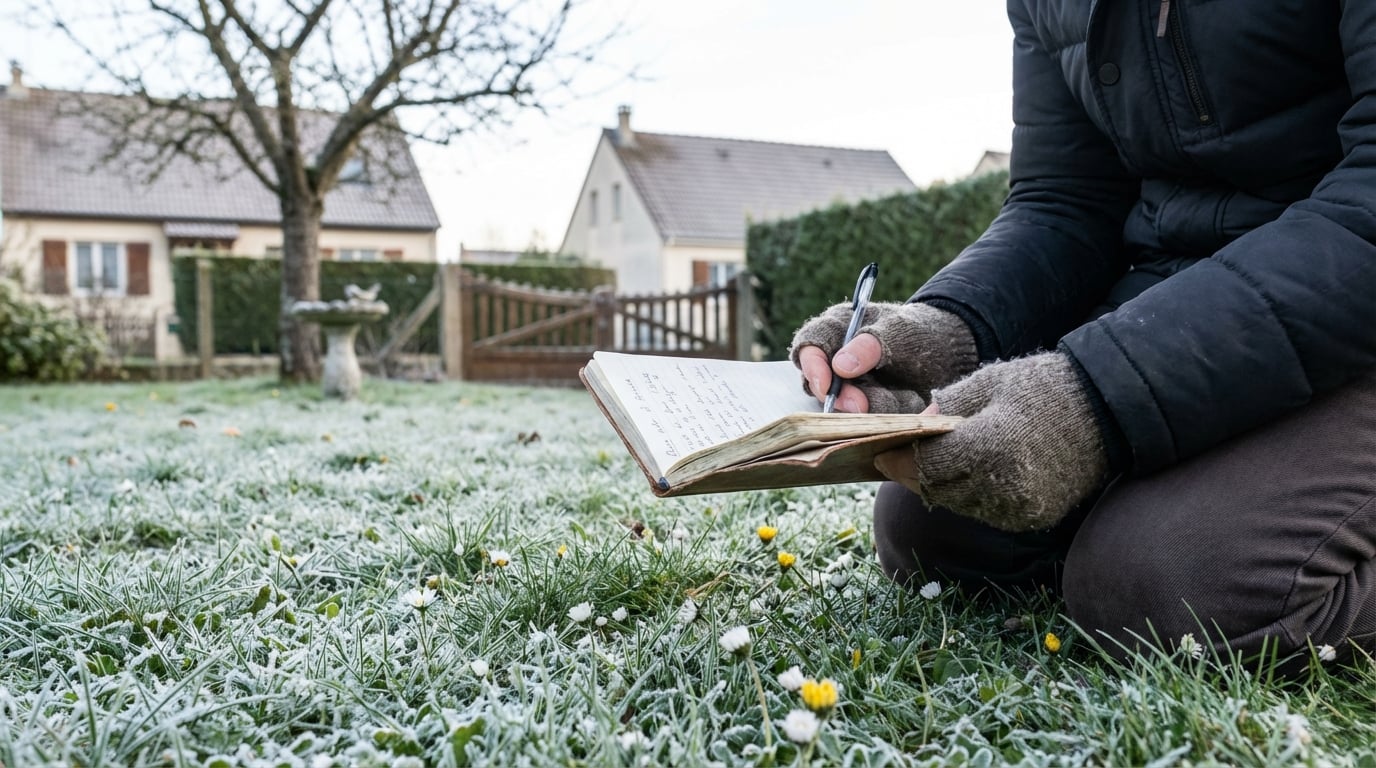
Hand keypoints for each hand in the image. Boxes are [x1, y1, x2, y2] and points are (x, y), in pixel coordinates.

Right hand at [789, 302, 976, 412]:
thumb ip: (872, 344)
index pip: (809, 345)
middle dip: (842, 398)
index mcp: (837, 328)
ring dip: (875, 406)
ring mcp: (848, 387)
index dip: (812, 366)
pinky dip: (890, 415)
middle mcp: (835, 358)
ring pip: (845, 407)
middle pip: (819, 384)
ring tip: (905, 394)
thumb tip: (839, 367)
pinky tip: (909, 400)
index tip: (825, 384)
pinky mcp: (865, 408)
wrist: (947, 354)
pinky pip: (869, 420)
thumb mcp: (902, 331)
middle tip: (861, 405)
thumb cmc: (920, 332)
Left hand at [873, 352, 1107, 530]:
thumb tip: (915, 428)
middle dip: (915, 475)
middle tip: (897, 459)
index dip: (900, 460)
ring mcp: (1022, 507)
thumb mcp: (988, 381)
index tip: (881, 451)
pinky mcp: (1034, 518)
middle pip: (939, 491)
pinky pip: (987, 512)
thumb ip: (946, 408)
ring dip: (942, 487)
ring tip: (932, 465)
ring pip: (960, 506)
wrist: (1108, 409)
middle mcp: (1005, 485)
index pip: (928, 466)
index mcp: (990, 446)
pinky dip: (971, 496)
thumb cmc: (1044, 386)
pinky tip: (970, 474)